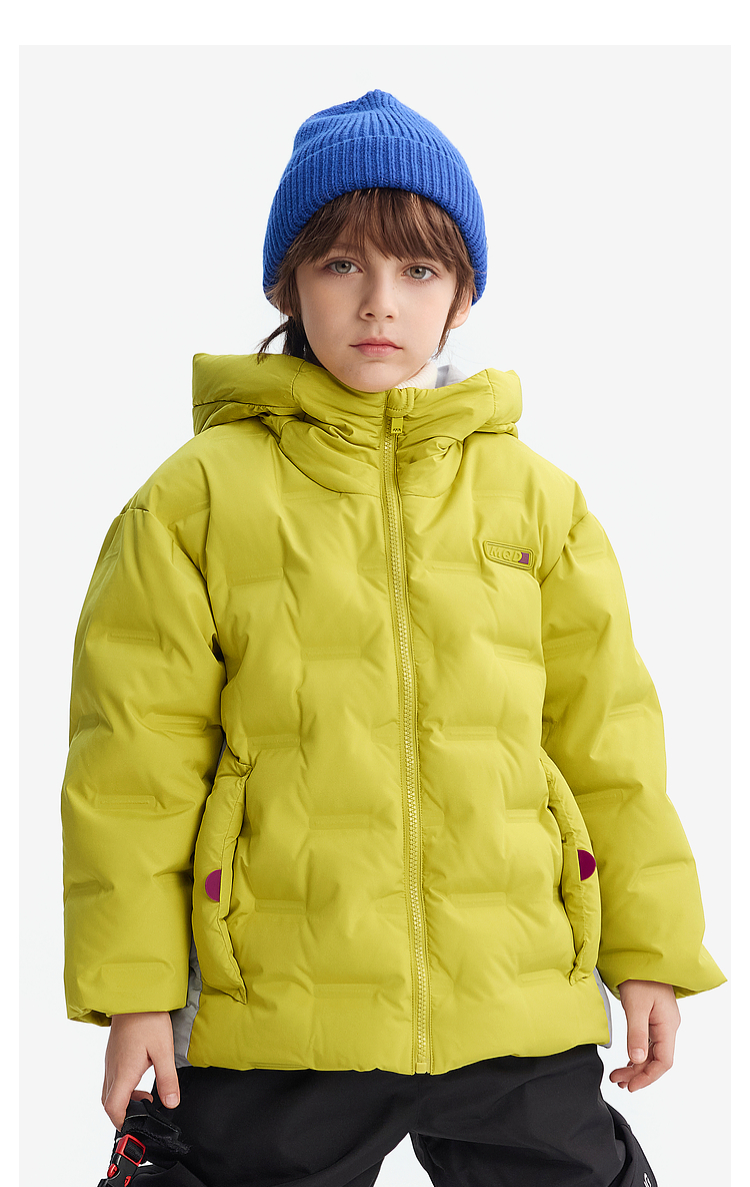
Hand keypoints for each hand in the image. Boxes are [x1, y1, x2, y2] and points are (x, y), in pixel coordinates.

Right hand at [101, 1011, 179, 1129]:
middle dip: (123, 1113)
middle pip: (108, 1102)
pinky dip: (123, 1087)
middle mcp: (112, 1069)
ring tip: (146, 1095)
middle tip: (144, 1112)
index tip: (137, 1124)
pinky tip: (139, 1078)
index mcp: (123, 1071)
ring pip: (109, 1091)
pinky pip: (112, 1078)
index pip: (113, 1107)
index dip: (122, 1121)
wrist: (135, 995)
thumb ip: (168, 1079)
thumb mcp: (164, 1050)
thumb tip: (171, 1103)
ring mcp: (110, 1061)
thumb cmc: (148, 1019)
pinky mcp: (113, 1055)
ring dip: (124, 1099)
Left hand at [609, 979, 679, 1091]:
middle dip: (638, 1074)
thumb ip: (636, 1033)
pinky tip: (628, 1061)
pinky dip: (637, 1054)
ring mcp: (661, 1021)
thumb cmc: (640, 976)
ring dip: (636, 1066)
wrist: (640, 956)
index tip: (631, 1085)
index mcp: (667, 1025)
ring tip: (619, 1076)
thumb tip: (637, 1060)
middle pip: (657, 1059)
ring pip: (652, 1052)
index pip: (664, 1061)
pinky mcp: (652, 1017)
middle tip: (619, 1081)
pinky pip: (648, 1042)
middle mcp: (667, 1026)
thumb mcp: (635, 1005)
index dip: (648, 1076)